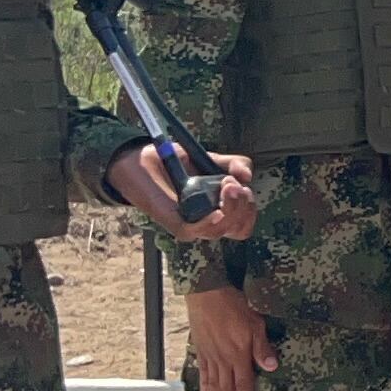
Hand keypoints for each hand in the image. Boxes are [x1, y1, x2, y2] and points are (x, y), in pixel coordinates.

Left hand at [109, 142, 256, 243]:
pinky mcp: (172, 222)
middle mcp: (206, 220)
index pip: (244, 222)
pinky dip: (210, 224)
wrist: (140, 159)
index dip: (249, 207)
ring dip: (230, 210)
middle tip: (232, 184)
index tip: (242, 183)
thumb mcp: (210, 159)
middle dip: (243, 207)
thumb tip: (248, 176)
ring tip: (225, 186)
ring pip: (220, 230)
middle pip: (239, 229)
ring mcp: (190, 222)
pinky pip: (195, 232)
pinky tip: (216, 212)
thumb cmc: (174, 161)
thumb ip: (233, 164)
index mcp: (218, 208)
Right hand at [188, 286, 278, 390]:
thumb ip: (262, 348)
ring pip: (213, 385)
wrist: (206, 294)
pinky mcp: (201, 349)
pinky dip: (204, 385)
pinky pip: (203, 371)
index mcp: (238, 355)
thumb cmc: (234, 306)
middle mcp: (223, 360)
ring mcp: (210, 356)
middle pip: (226, 390)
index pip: (242, 385)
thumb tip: (272, 367)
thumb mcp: (255, 323)